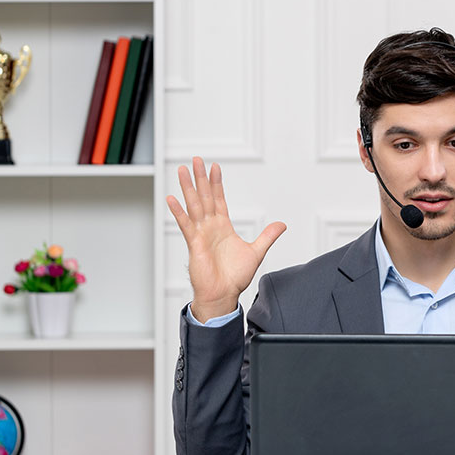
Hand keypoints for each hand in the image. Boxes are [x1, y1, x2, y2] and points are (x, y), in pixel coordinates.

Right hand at [166, 157, 285, 322]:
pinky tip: (172, 199)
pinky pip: (185, 224)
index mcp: (223, 227)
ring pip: (194, 205)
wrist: (223, 294)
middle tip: (196, 160)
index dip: (217, 183)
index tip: (215, 167)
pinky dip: (179, 212)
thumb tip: (281, 225)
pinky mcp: (194, 243)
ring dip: (188, 187)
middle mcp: (210, 227)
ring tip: (182, 170)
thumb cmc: (235, 277)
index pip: (219, 200)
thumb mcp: (256, 252)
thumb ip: (267, 236)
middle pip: (205, 196)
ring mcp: (201, 234)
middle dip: (201, 178)